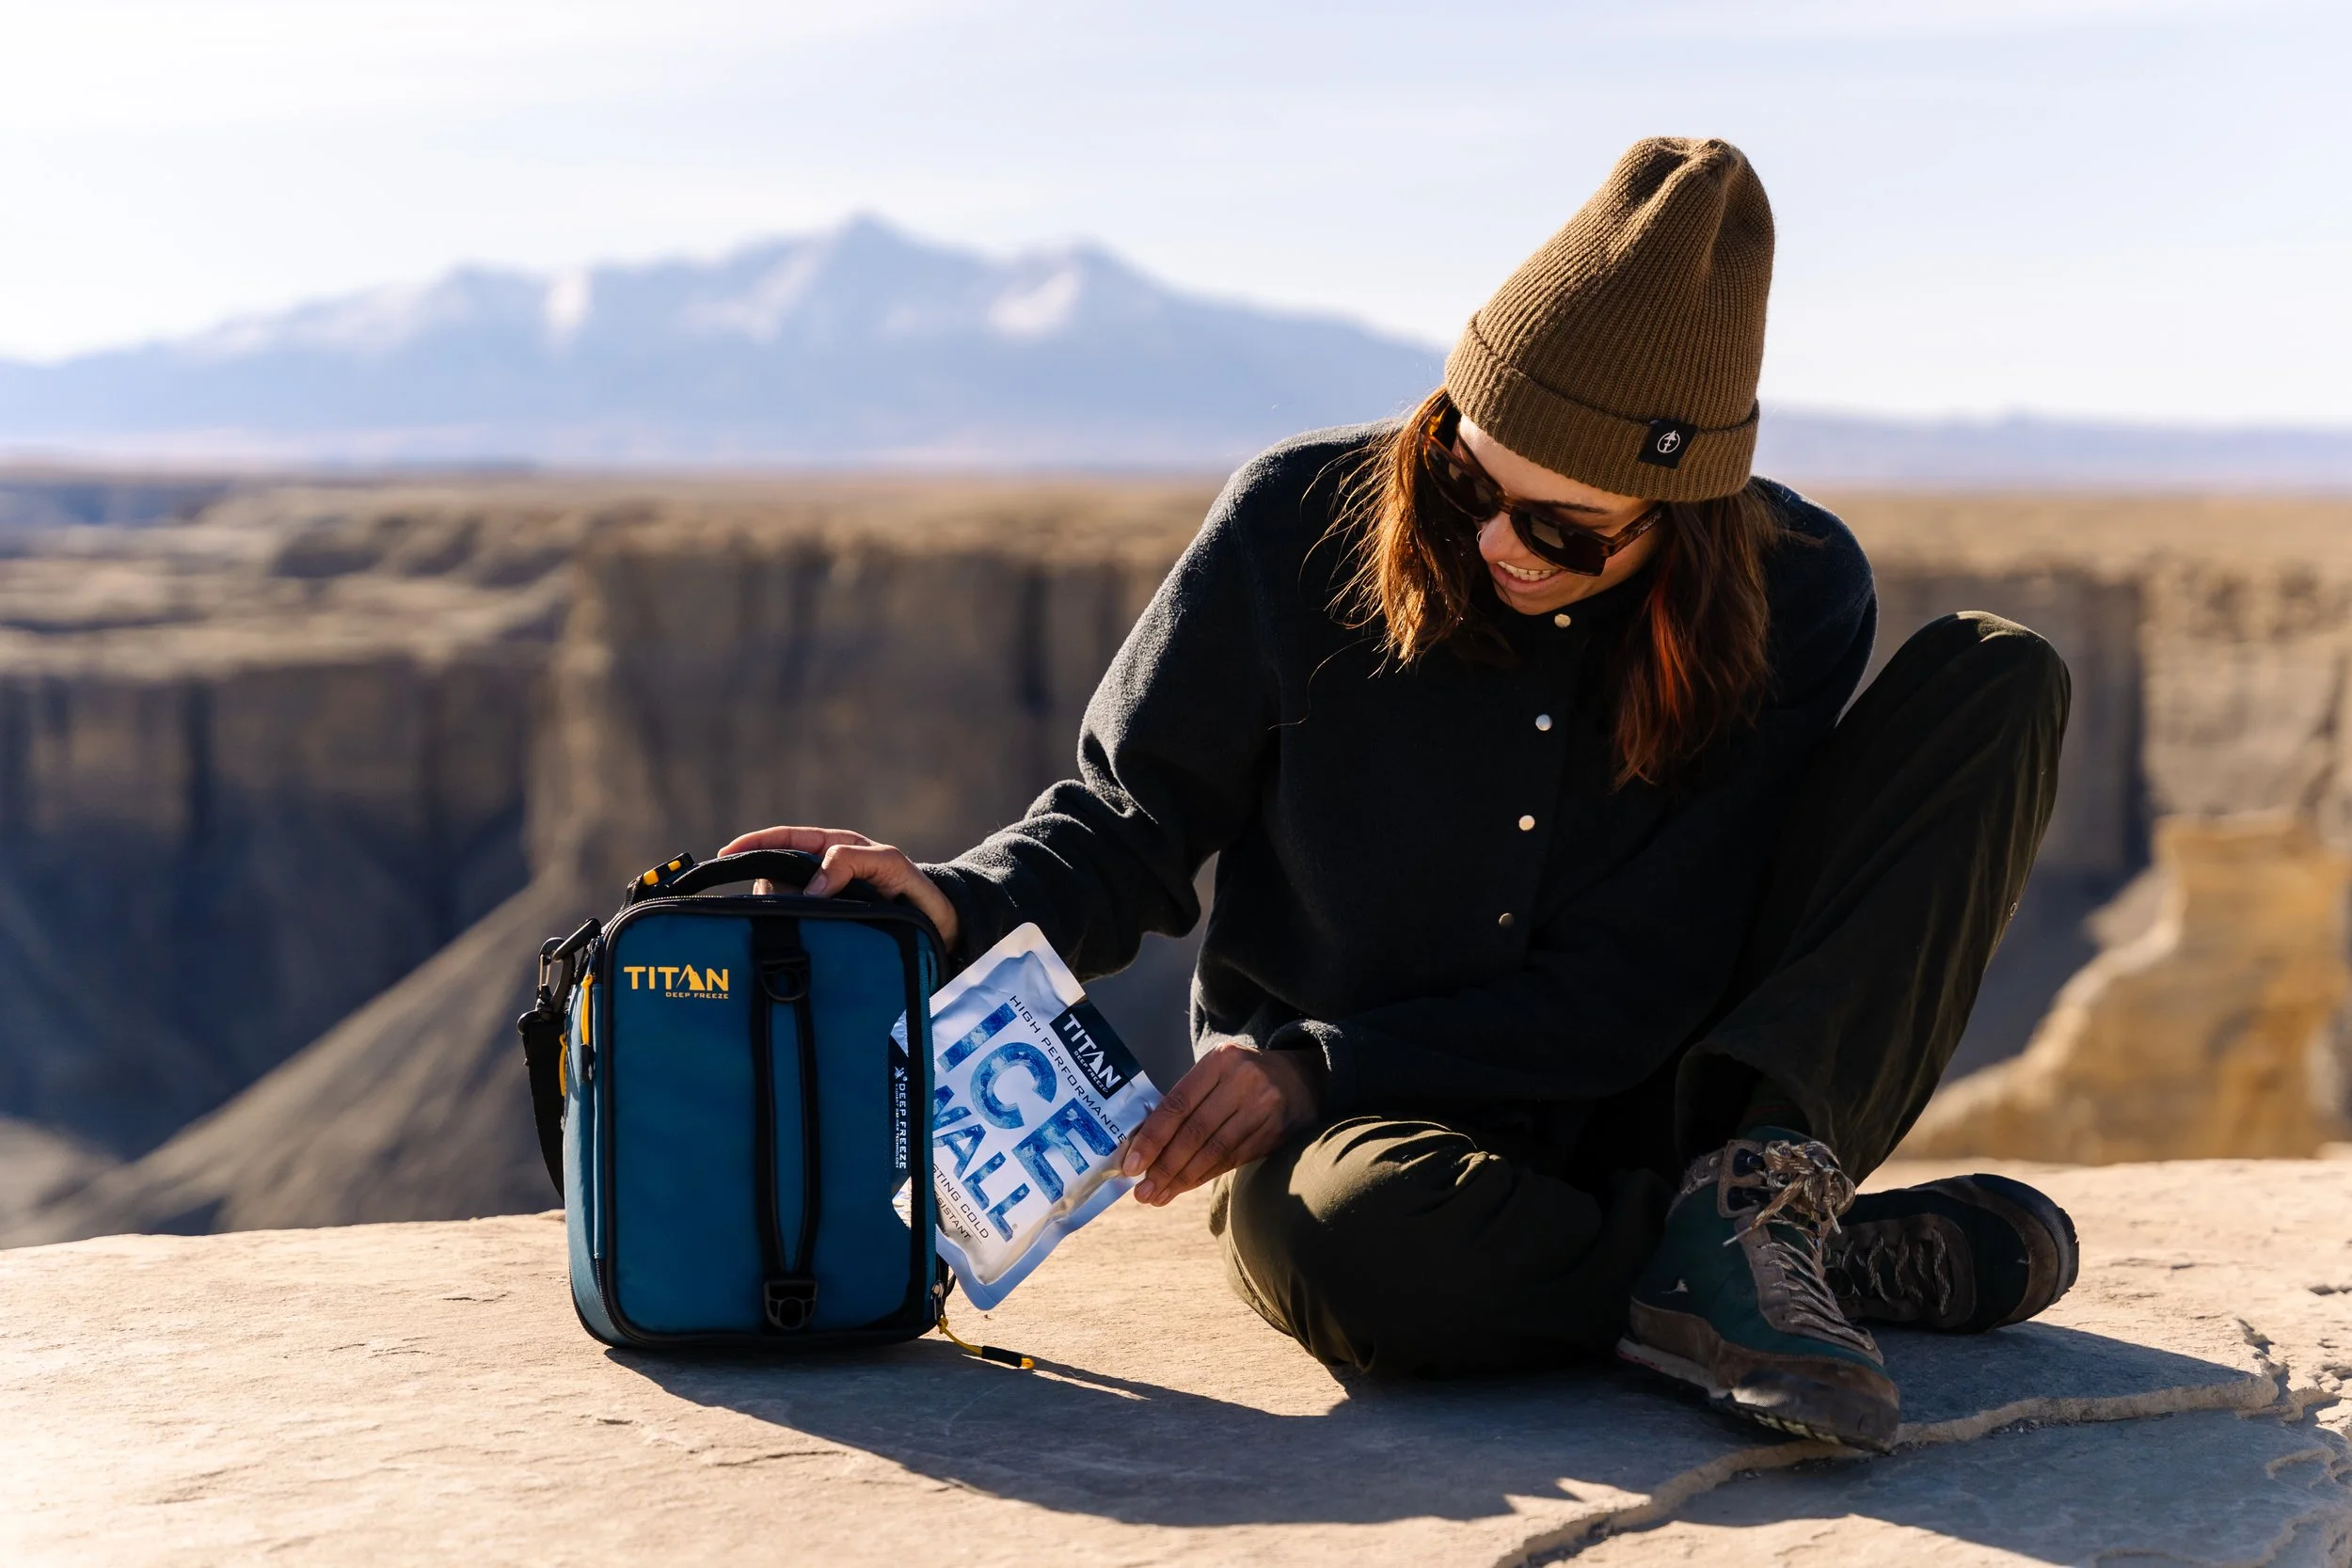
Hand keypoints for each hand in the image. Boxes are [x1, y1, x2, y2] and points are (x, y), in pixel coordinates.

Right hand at [717, 825, 959, 949]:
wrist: (939, 931)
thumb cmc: (915, 890)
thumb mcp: (888, 864)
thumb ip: (849, 863)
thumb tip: (809, 887)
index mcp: (834, 849)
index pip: (785, 839)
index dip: (753, 844)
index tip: (726, 855)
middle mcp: (823, 873)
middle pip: (774, 871)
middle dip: (762, 885)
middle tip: (764, 907)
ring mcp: (823, 901)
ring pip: (782, 901)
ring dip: (777, 912)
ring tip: (789, 927)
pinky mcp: (826, 928)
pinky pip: (797, 926)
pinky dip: (788, 931)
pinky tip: (792, 942)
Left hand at [1119, 1041, 1321, 1205]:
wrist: (1301, 1078)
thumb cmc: (1243, 1077)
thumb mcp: (1217, 1071)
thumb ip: (1186, 1101)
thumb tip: (1144, 1146)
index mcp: (1220, 1060)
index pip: (1177, 1104)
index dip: (1152, 1138)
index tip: (1132, 1164)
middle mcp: (1244, 1081)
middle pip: (1195, 1132)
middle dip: (1164, 1166)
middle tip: (1142, 1191)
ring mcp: (1264, 1108)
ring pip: (1214, 1151)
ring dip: (1182, 1178)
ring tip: (1159, 1195)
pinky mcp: (1277, 1132)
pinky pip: (1233, 1160)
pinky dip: (1205, 1175)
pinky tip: (1186, 1186)